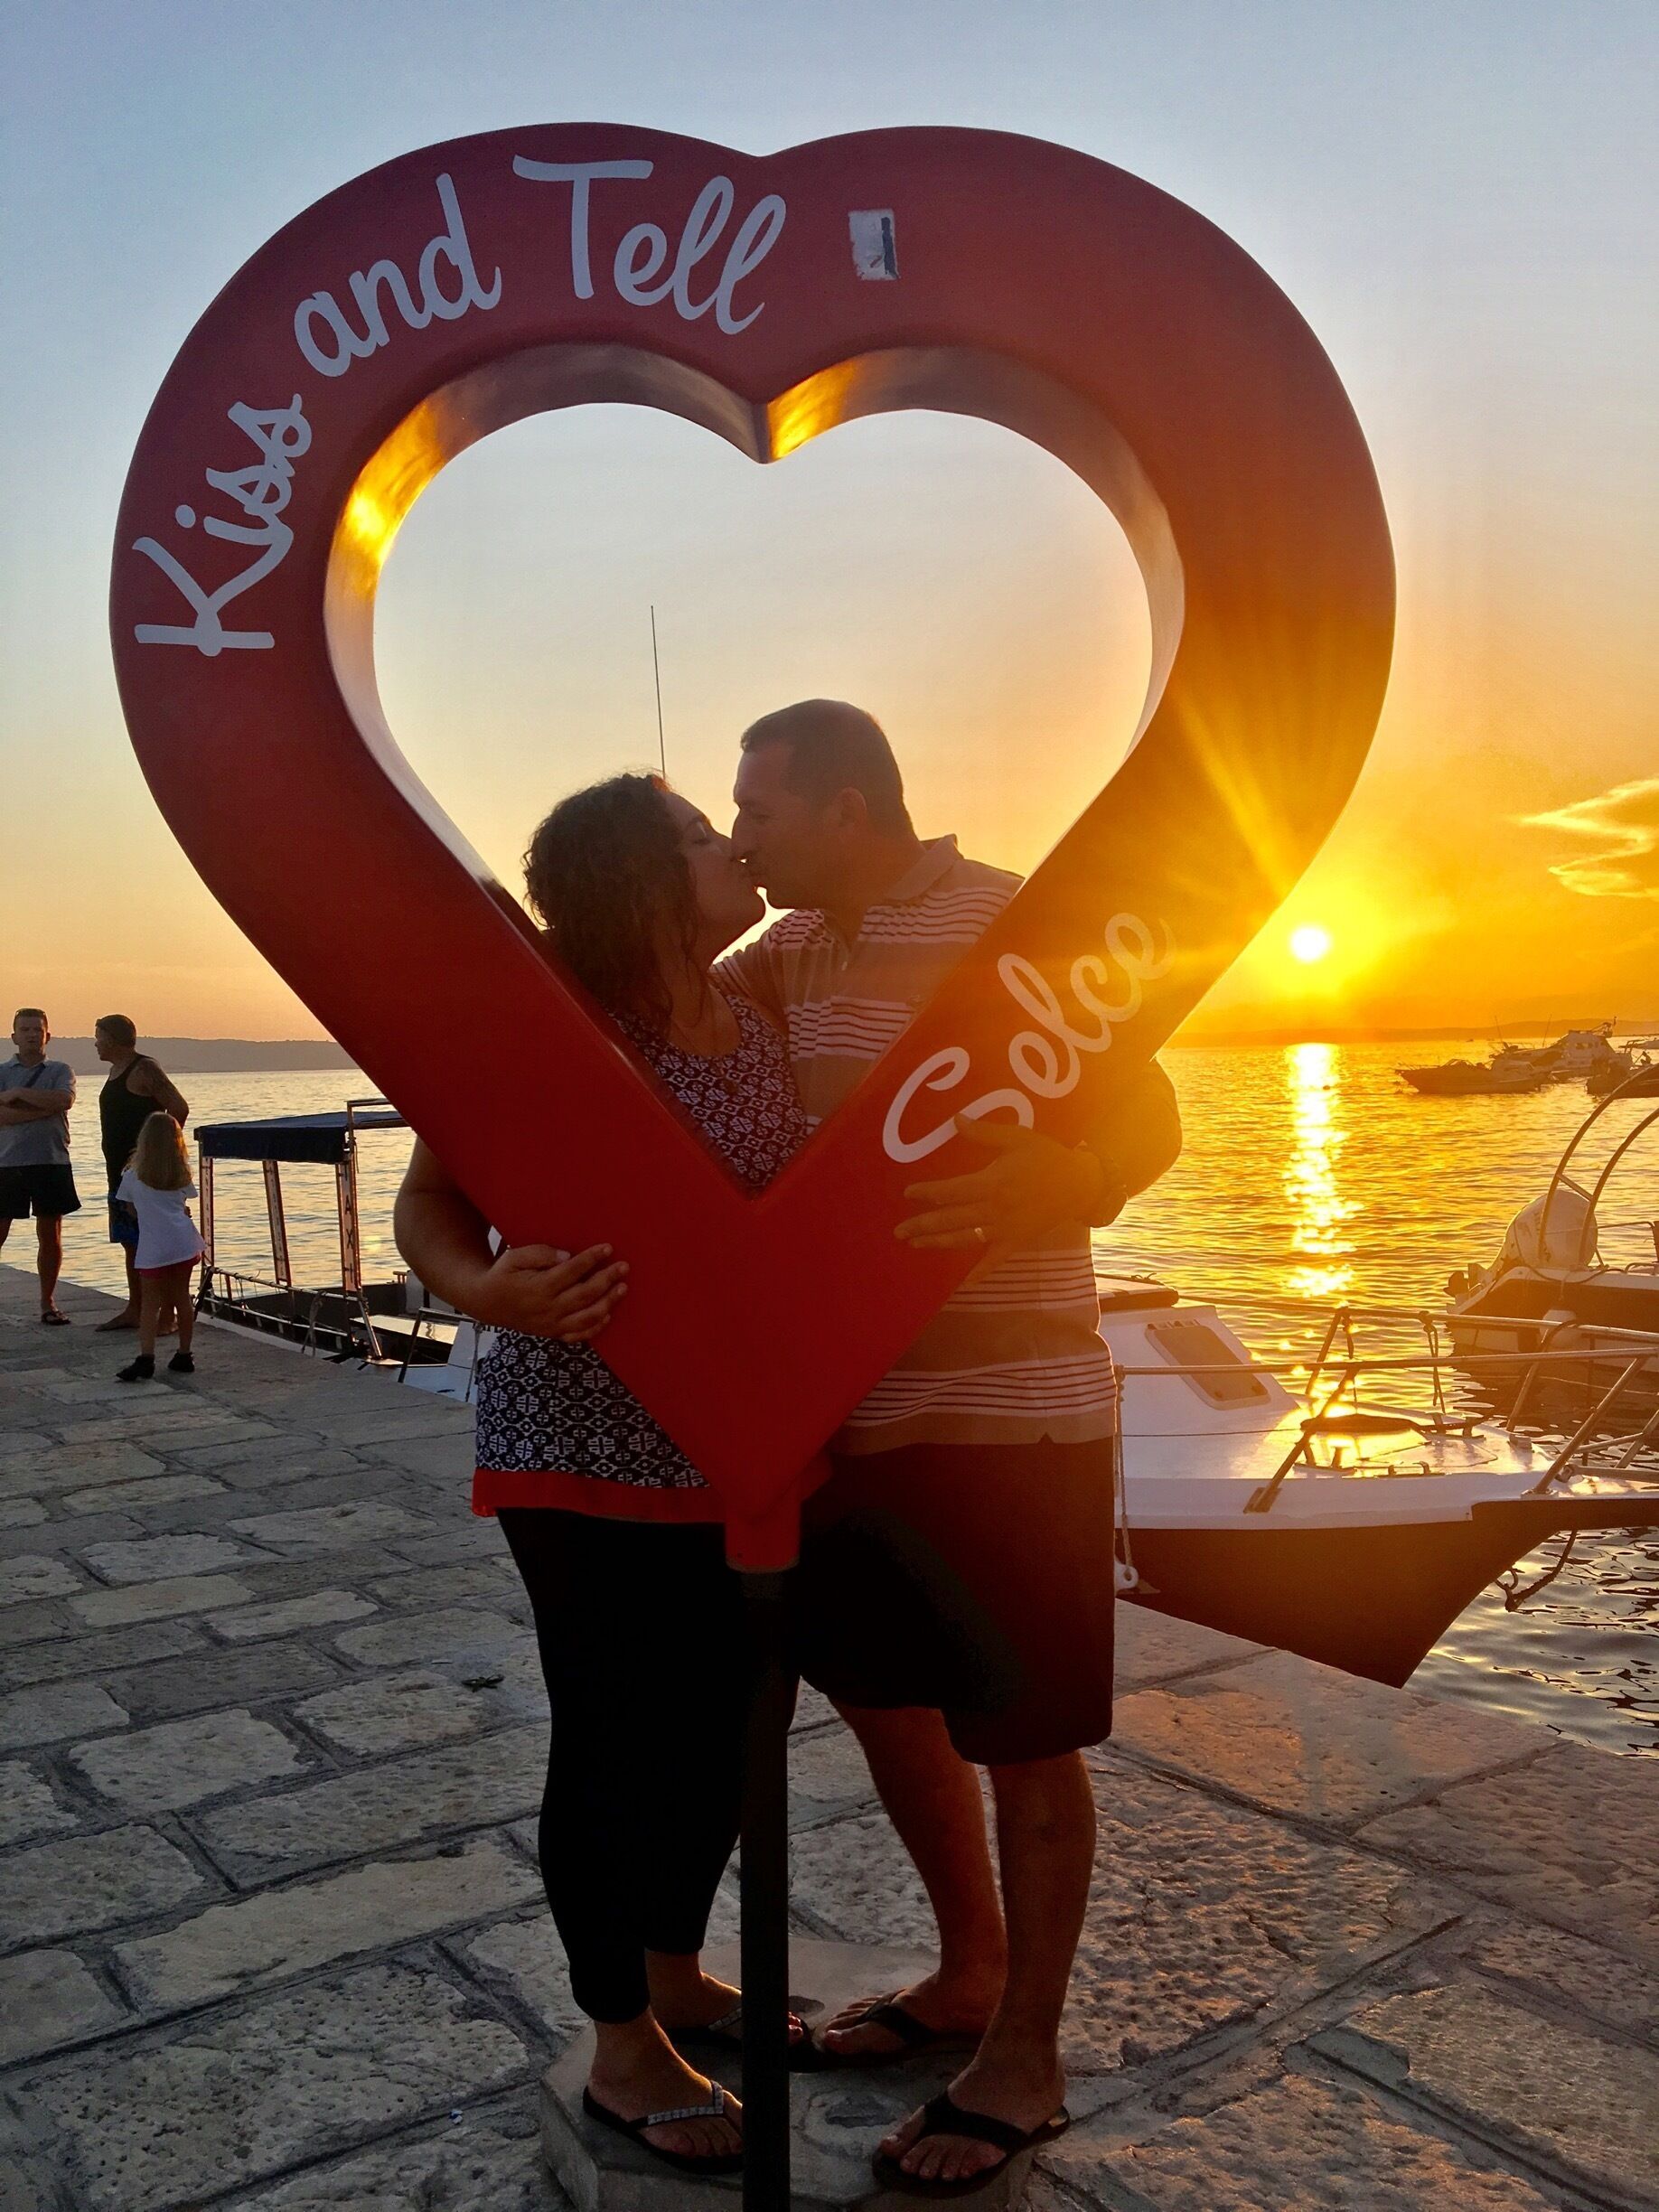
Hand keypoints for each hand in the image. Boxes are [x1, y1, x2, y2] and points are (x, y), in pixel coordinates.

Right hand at [471, 1243, 627, 1341]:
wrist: (486, 1303)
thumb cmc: (503, 1275)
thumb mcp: (514, 1257)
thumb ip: (540, 1254)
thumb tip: (567, 1256)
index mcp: (538, 1287)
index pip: (571, 1272)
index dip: (591, 1259)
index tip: (608, 1248)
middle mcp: (547, 1308)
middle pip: (584, 1295)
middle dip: (607, 1280)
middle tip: (624, 1266)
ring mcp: (550, 1325)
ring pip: (586, 1317)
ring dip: (608, 1303)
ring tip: (623, 1288)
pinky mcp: (552, 1334)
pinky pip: (577, 1336)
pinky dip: (595, 1328)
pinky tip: (608, 1315)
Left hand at [895, 1117, 1104, 1254]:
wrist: (1080, 1184)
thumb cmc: (1047, 1157)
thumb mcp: (1017, 1138)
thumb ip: (984, 1132)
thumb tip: (955, 1120)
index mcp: (992, 1183)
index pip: (950, 1191)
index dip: (926, 1193)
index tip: (907, 1194)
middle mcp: (994, 1209)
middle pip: (950, 1219)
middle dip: (922, 1225)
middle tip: (898, 1231)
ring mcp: (1005, 1229)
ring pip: (964, 1239)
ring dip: (938, 1243)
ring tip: (915, 1245)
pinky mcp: (1016, 1242)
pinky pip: (993, 1261)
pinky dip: (978, 1273)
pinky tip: (961, 1283)